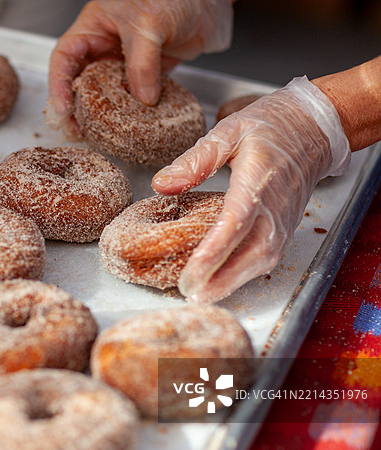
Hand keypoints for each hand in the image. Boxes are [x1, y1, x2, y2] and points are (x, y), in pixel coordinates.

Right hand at [45, 0, 232, 138]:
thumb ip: (142, 64)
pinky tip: (132, 126)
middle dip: (76, 108)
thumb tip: (142, 99)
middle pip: (81, 80)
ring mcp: (130, 58)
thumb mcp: (150, 24)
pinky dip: (134, 112)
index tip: (61, 110)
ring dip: (102, 115)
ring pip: (108, 92)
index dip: (58, 85)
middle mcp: (108, 44)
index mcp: (95, 26)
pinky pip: (138, 94)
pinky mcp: (152, 69)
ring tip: (97, 135)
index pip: (65, 58)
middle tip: (75, 131)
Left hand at [151, 77, 350, 302]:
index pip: (236, 223)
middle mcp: (274, 208)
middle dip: (221, 277)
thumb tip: (161, 183)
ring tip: (201, 295)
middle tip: (189, 293)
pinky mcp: (285, 228)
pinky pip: (266, 258)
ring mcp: (283, 221)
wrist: (313, 128)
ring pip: (261, 261)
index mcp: (257, 182)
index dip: (215, 250)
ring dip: (232, 282)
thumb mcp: (228, 131)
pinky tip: (221, 282)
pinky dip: (244, 274)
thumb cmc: (270, 127)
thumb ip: (195, 160)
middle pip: (251, 253)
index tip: (193, 269)